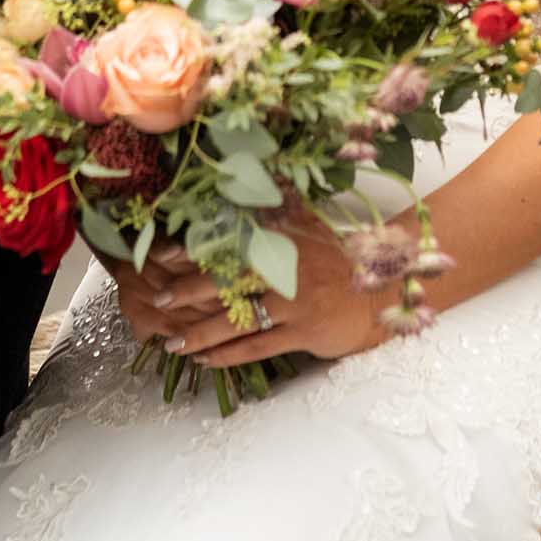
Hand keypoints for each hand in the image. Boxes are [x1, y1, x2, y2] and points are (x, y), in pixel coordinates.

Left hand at [122, 216, 389, 370]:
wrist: (380, 290)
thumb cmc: (337, 257)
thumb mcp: (309, 223)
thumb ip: (277, 205)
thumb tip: (244, 179)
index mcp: (283, 237)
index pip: (230, 241)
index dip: (195, 249)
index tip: (162, 255)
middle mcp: (286, 266)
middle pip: (228, 280)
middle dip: (189, 293)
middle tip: (159, 302)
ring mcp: (294, 301)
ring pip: (238, 320)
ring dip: (202, 333)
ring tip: (172, 344)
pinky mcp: (304, 332)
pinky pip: (258, 346)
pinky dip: (229, 355)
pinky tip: (206, 361)